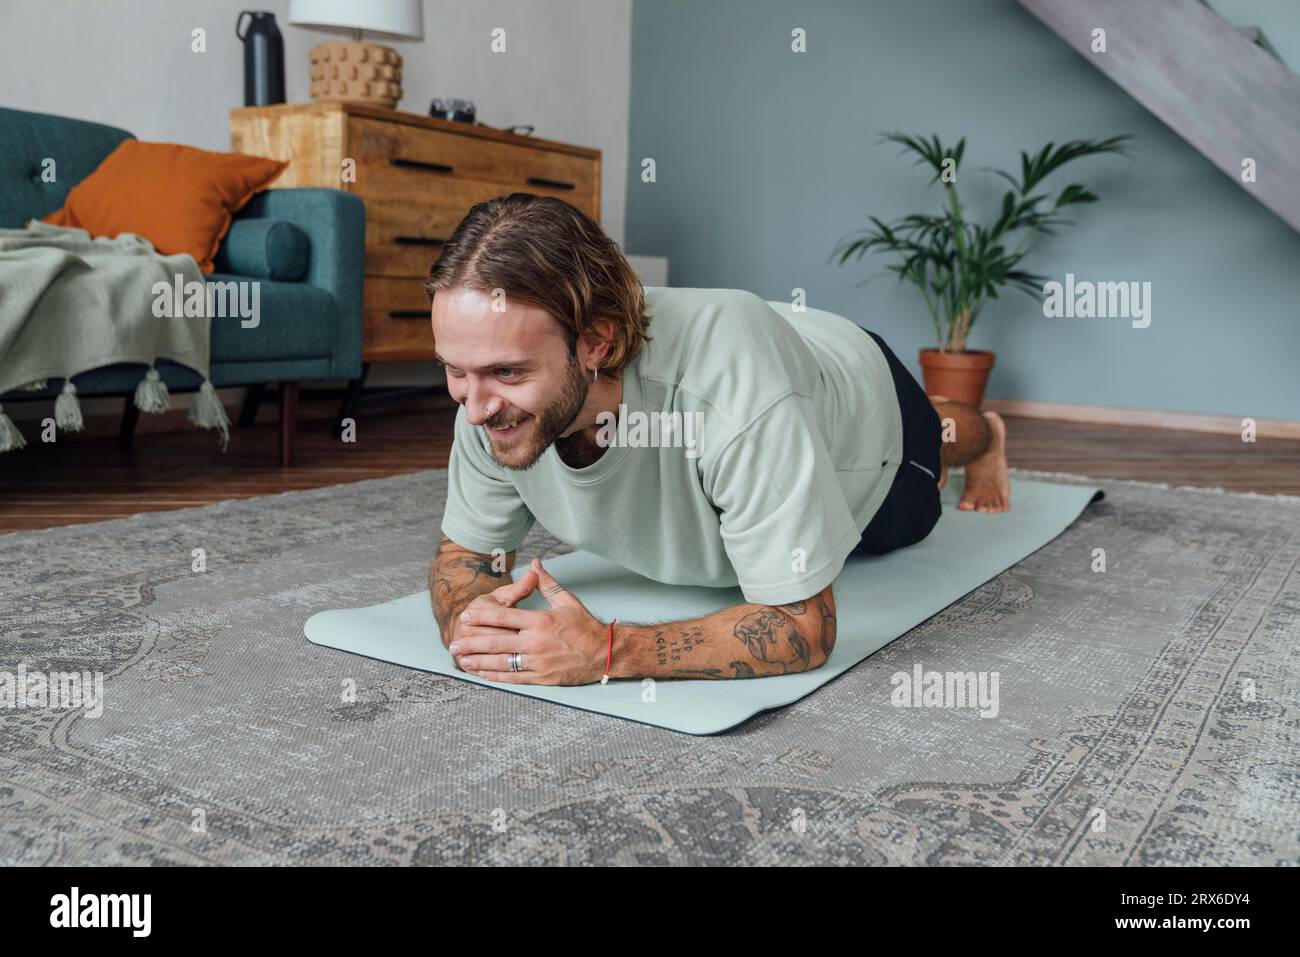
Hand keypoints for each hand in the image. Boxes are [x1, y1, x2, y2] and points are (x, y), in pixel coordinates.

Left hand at [451, 559, 606, 684]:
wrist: (604, 653)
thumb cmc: (585, 626)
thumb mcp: (567, 600)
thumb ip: (547, 583)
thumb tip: (535, 564)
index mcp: (540, 621)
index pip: (504, 616)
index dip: (481, 616)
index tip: (466, 615)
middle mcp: (536, 642)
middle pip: (496, 641)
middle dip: (472, 641)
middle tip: (455, 641)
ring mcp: (538, 662)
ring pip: (501, 661)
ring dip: (478, 660)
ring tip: (462, 658)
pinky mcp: (542, 677)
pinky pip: (513, 677)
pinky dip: (495, 676)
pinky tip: (483, 673)